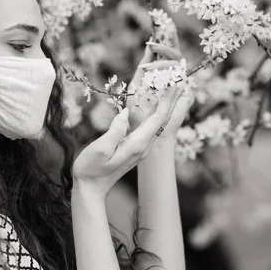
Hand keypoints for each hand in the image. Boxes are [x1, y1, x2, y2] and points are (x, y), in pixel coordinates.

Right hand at [72, 86, 182, 200]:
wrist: (91, 189)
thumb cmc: (91, 169)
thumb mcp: (100, 149)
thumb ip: (114, 130)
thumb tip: (124, 112)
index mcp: (137, 144)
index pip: (157, 118)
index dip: (167, 99)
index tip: (175, 84)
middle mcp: (143, 146)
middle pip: (161, 119)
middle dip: (171, 99)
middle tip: (179, 80)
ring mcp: (140, 147)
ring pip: (157, 122)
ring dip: (165, 104)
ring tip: (171, 88)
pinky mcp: (135, 147)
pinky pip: (149, 126)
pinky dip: (155, 112)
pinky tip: (155, 104)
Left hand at [126, 29, 194, 138]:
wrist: (143, 134)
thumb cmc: (138, 112)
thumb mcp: (138, 83)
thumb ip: (145, 65)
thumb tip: (150, 45)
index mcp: (164, 72)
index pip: (169, 50)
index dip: (168, 36)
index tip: (160, 23)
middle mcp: (175, 76)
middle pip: (176, 53)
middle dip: (166, 44)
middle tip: (152, 41)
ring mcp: (182, 85)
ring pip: (177, 63)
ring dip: (162, 61)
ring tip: (148, 64)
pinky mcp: (186, 95)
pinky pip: (180, 79)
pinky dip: (169, 76)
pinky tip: (158, 76)